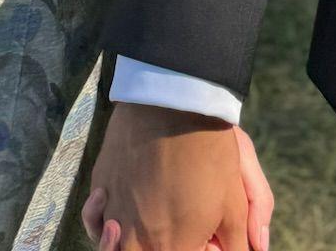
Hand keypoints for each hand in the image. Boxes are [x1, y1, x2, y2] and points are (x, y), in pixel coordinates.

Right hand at [81, 102, 262, 250]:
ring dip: (128, 245)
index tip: (206, 235)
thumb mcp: (236, 199)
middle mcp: (139, 242)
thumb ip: (241, 238)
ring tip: (151, 226)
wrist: (175, 99)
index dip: (201, 247)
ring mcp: (115, 215)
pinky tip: (115, 216)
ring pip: (117, 249)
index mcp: (175, 249)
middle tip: (180, 223)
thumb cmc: (210, 152)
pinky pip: (94, 222)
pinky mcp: (101, 187)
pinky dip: (102, 225)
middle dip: (166, 245)